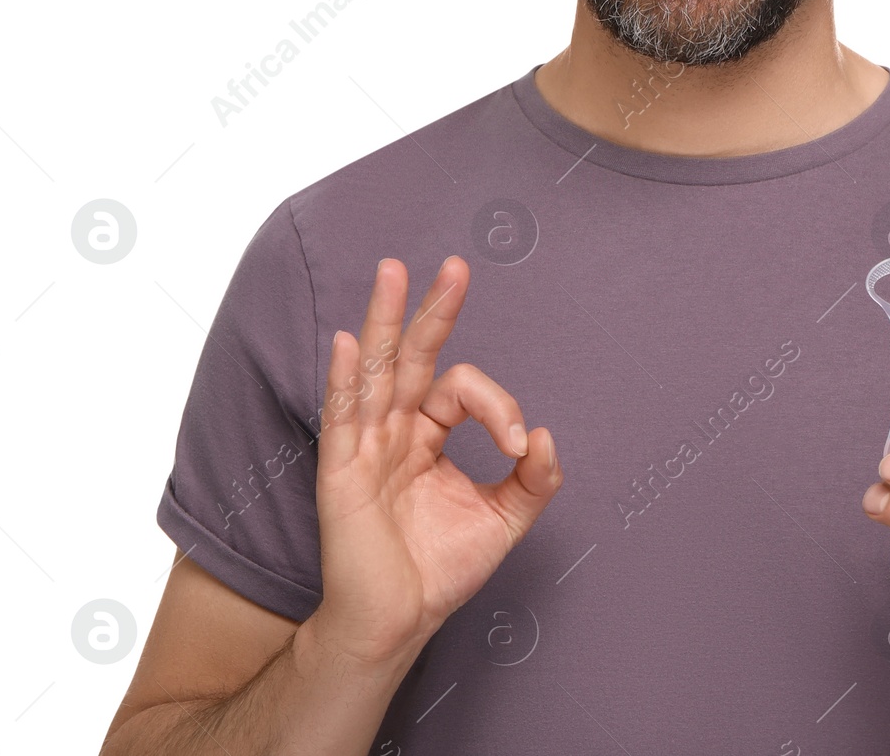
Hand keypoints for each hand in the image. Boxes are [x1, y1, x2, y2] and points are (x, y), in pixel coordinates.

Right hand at [312, 256, 561, 670]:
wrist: (397, 623)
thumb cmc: (440, 571)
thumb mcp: (504, 518)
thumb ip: (534, 480)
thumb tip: (549, 437)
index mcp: (427, 435)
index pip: (461, 390)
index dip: (499, 407)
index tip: (521, 446)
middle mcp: (394, 431)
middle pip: (413, 356)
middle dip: (434, 310)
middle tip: (457, 266)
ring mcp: (364, 447)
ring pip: (376, 371)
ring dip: (385, 319)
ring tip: (393, 270)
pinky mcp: (341, 473)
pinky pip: (342, 418)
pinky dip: (345, 378)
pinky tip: (348, 342)